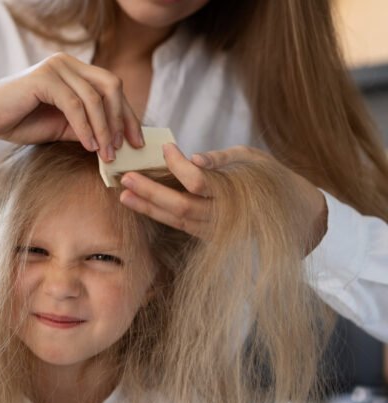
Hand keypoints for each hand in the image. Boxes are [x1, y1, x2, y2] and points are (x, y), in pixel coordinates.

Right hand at [0, 53, 143, 161]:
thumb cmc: (19, 121)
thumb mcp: (62, 127)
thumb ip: (86, 127)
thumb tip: (116, 143)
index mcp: (74, 70)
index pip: (111, 88)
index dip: (127, 115)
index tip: (136, 142)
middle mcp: (68, 63)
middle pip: (111, 87)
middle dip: (122, 119)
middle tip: (127, 148)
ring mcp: (57, 67)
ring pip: (95, 98)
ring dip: (104, 129)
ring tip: (106, 154)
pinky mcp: (45, 78)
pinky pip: (75, 105)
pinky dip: (85, 128)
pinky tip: (89, 146)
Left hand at [120, 144, 327, 251]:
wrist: (296, 216)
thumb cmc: (273, 179)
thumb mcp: (254, 158)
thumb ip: (223, 158)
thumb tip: (194, 157)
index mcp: (236, 194)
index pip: (199, 183)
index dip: (179, 167)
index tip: (166, 148)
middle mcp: (223, 217)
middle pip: (180, 207)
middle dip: (150, 193)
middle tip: (126, 177)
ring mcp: (215, 231)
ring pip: (176, 221)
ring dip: (148, 208)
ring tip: (124, 194)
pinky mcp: (209, 237)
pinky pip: (180, 227)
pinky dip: (159, 215)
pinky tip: (140, 204)